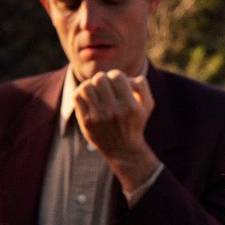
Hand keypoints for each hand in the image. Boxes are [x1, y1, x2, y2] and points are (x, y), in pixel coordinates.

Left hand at [74, 70, 160, 194]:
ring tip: (94, 90)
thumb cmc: (134, 122)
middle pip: (99, 79)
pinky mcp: (86, 123)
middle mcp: (114, 112)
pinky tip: (87, 97)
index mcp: (130, 106)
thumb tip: (127, 77)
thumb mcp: (147, 105)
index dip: (116, 75)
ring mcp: (99, 118)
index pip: (117, 76)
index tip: (117, 83)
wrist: (122, 149)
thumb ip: (142, 85)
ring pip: (86, 86)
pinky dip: (80, 92)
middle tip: (104, 86)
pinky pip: (77, 97)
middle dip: (102, 78)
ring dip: (90, 84)